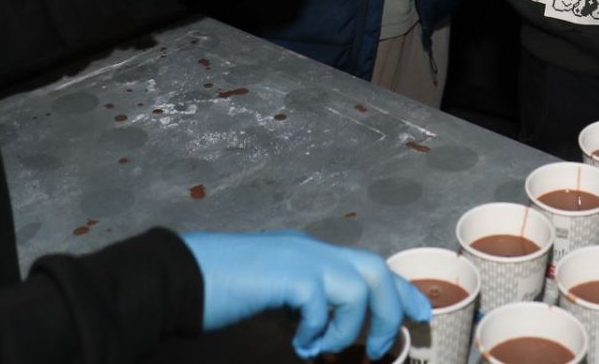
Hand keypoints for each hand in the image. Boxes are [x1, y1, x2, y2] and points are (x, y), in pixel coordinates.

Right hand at [181, 231, 429, 358]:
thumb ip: (301, 300)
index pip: (368, 265)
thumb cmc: (219, 289)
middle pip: (375, 269)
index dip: (399, 289)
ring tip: (326, 348)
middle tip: (379, 347)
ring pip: (359, 285)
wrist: (180, 277)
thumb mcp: (271, 293)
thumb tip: (322, 328)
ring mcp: (300, 259)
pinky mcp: (287, 275)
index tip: (419, 312)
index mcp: (310, 252)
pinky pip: (322, 301)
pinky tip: (298, 343)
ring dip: (350, 326)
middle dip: (389, 308)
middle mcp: (311, 250)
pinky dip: (317, 329)